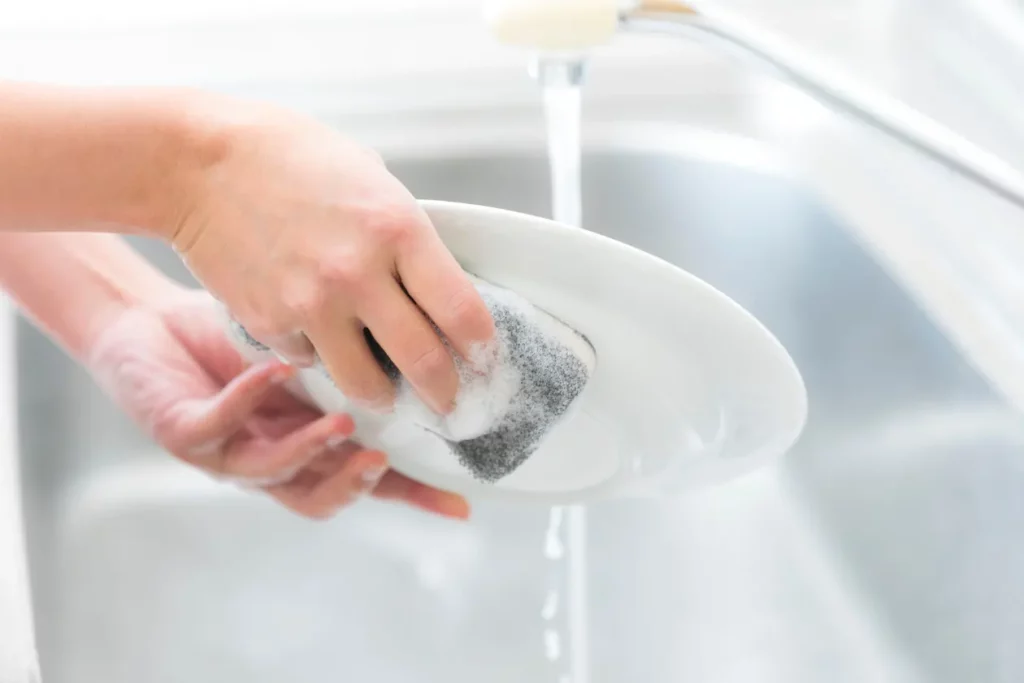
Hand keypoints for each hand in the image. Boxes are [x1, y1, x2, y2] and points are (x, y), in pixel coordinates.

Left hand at [85, 288, 470, 520]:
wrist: (146, 326)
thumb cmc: (230, 337)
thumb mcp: (304, 345)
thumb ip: (355, 355)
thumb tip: (426, 326)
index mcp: (311, 443)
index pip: (374, 477)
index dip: (414, 494)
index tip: (460, 501)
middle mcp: (273, 459)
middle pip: (325, 494)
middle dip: (359, 482)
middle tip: (388, 455)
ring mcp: (227, 454)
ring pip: (276, 474)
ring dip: (312, 452)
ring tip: (343, 422)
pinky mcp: (184, 433)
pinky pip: (220, 425)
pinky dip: (250, 399)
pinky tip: (276, 367)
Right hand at [169, 96, 494, 414]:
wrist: (200, 162)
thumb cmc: (294, 159)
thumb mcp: (372, 180)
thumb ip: (406, 237)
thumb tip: (436, 286)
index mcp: (399, 229)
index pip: (463, 312)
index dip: (482, 346)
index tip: (484, 357)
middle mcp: (359, 273)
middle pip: (424, 362)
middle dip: (445, 394)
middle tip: (450, 404)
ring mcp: (311, 303)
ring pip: (366, 385)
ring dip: (384, 397)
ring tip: (388, 394)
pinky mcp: (268, 322)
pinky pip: (310, 362)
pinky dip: (320, 359)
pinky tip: (320, 339)